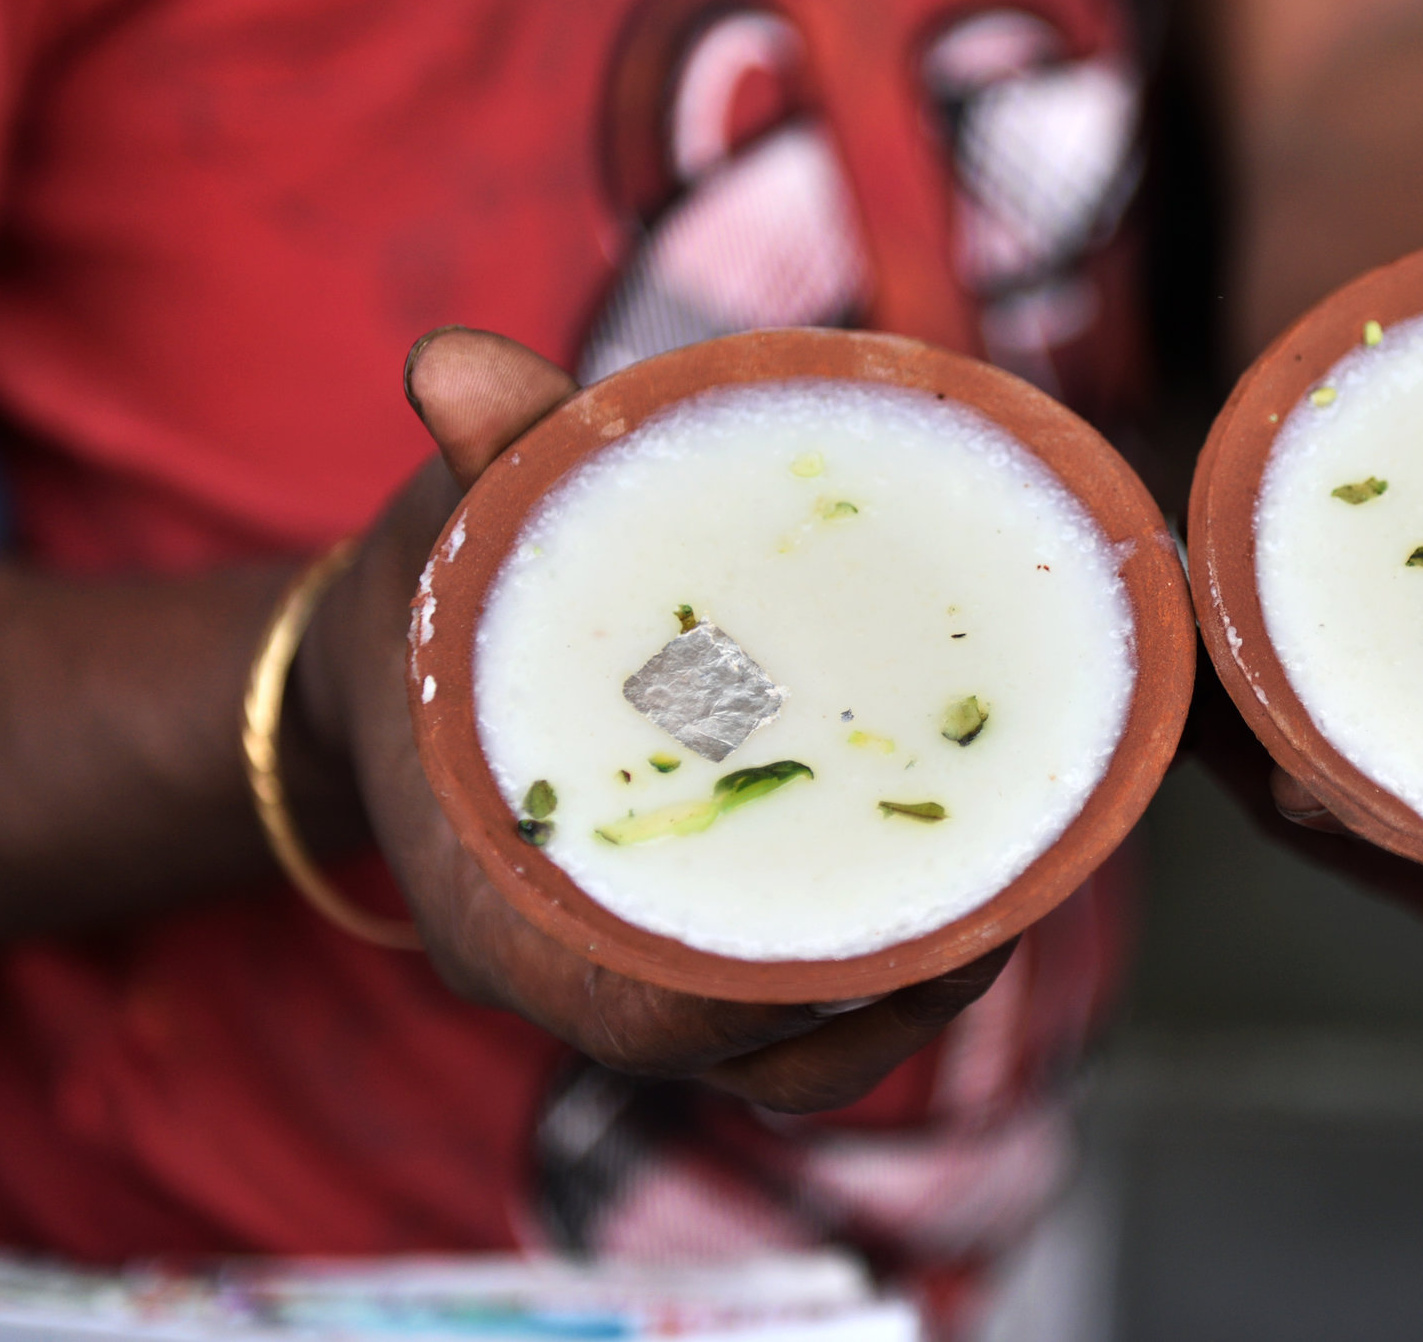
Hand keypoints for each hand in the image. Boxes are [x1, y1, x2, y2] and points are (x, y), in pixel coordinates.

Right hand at [296, 329, 1010, 1113]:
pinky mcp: (695, 955)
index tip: (899, 929)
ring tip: (1026, 885)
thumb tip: (457, 367)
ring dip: (914, 995)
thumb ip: (486, 456)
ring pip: (795, 1054)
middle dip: (895, 990)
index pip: (639, 1015)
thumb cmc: (433, 602)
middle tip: (1018, 881)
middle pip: (753, 1052)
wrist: (396, 667)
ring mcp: (637, 980)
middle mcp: (572, 973)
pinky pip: (802, 1019)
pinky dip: (892, 975)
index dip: (772, 998)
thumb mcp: (455, 526)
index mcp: (498, 910)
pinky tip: (985, 882)